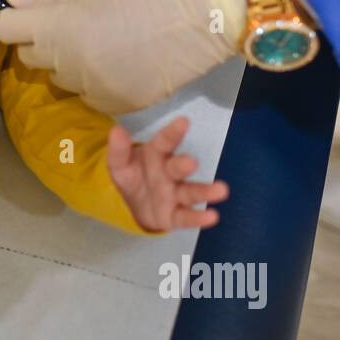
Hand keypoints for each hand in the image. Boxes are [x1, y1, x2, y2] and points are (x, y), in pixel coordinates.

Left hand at [0, 0, 246, 114]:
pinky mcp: (114, 105)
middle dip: (44, 42)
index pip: (6, 30)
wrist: (202, 16)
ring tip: (105, 44)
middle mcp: (67, 63)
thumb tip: (11, 0)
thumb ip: (49, 1)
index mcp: (58, 27)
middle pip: (30, 56)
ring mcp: (90, 88)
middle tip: (76, 27)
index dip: (16, 22)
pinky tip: (121, 64)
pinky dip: (96, 82)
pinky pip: (88, 95)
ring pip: (60, 78)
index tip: (32, 18)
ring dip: (71, 64)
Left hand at [108, 116, 227, 231]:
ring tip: (222, 190)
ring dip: (205, 191)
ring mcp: (175, 195)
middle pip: (177, 168)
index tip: (183, 121)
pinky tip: (213, 216)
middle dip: (184, 165)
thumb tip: (117, 130)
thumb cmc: (133, 176)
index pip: (165, 142)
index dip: (173, 132)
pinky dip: (199, 218)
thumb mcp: (119, 164)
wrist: (132, 205)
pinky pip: (187, 217)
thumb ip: (118, 150)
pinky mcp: (175, 216)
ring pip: (190, 192)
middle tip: (191, 162)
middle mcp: (170, 173)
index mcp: (157, 155)